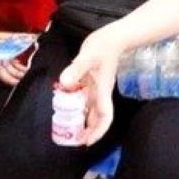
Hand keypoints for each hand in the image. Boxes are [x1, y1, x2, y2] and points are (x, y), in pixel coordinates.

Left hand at [58, 28, 122, 145]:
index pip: (105, 115)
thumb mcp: (88, 56)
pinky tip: (68, 106)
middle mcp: (101, 92)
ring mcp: (97, 87)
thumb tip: (65, 82)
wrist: (114, 36)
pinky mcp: (93, 81)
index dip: (99, 131)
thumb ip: (76, 68)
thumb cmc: (103, 46)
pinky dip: (79, 106)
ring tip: (71, 129)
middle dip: (90, 131)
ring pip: (92, 109)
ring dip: (84, 121)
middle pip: (99, 117)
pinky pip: (86, 99)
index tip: (88, 141)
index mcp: (102, 90)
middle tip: (75, 140)